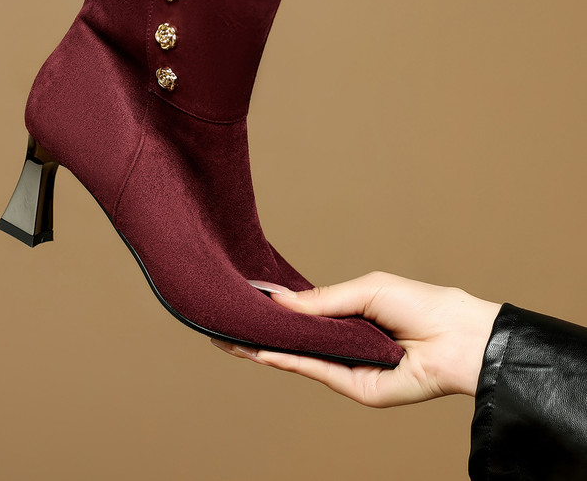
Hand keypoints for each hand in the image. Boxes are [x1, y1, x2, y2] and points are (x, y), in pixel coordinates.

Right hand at [211, 272, 500, 406]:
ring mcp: (347, 367)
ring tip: (230, 339)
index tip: (242, 301)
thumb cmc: (420, 304)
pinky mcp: (356, 388)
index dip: (272, 311)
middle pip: (292, 340)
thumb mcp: (363, 290)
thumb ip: (320, 300)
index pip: (300, 316)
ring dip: (263, 349)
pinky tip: (261, 351)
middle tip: (221, 325)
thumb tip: (277, 299)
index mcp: (347, 316)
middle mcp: (343, 343)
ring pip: (298, 359)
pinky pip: (316, 371)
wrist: (458, 336)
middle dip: (257, 333)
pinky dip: (288, 361)